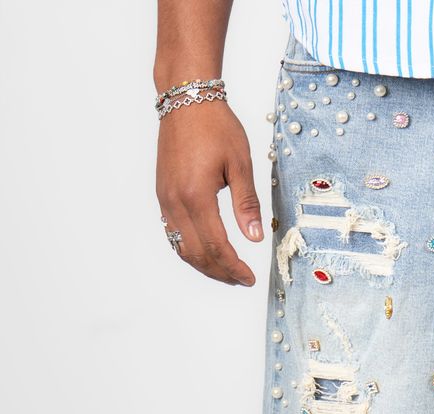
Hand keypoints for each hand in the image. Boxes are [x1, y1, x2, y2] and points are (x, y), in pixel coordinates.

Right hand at [156, 102, 262, 284]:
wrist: (185, 99)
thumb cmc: (215, 127)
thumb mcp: (240, 164)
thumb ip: (246, 204)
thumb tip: (255, 237)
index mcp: (197, 196)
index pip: (217, 247)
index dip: (234, 267)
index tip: (249, 278)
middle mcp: (176, 202)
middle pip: (197, 254)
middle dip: (220, 272)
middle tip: (241, 279)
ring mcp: (165, 200)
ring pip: (182, 248)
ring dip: (204, 265)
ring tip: (226, 271)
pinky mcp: (163, 195)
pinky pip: (173, 233)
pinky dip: (190, 250)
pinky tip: (206, 253)